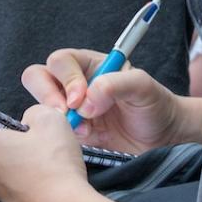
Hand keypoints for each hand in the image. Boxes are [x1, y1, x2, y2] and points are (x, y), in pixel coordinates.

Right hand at [21, 49, 190, 154]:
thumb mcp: (142, 86)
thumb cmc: (155, 105)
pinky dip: (60, 135)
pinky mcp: (71, 131)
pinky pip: (50, 129)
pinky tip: (83, 139)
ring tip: (82, 130)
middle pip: (38, 76)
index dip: (66, 79)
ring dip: (54, 117)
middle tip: (66, 114)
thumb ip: (115, 84)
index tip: (80, 100)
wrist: (163, 138)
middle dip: (47, 95)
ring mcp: (70, 108)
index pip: (61, 62)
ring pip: (40, 104)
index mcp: (89, 64)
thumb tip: (85, 101)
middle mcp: (74, 83)